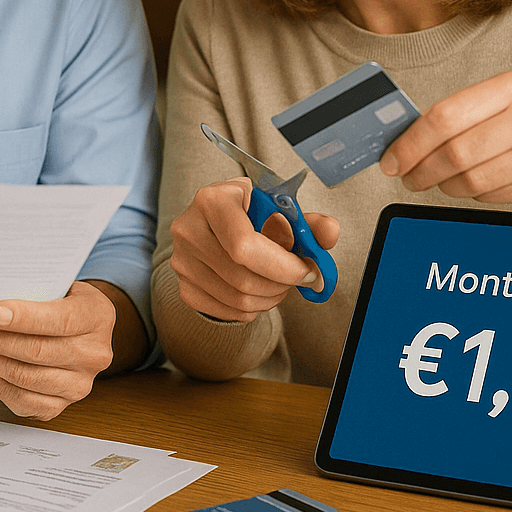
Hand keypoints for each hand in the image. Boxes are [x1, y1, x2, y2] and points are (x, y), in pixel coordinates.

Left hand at [0, 280, 117, 419]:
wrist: (78, 330)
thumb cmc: (60, 301)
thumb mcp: (58, 284)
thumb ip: (32, 289)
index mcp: (98, 317)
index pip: (61, 320)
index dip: (25, 317)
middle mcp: (94, 355)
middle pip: (36, 352)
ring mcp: (78, 386)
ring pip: (22, 377)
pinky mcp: (57, 406)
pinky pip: (17, 399)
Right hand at [168, 177, 339, 322]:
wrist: (218, 223)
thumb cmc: (252, 214)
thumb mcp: (279, 209)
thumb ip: (308, 222)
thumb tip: (329, 232)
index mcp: (213, 200)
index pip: (245, 245)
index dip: (282, 266)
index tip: (307, 270)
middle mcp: (189, 229)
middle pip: (242, 277)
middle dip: (281, 284)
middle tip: (298, 277)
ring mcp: (182, 260)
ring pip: (237, 298)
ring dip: (271, 298)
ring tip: (280, 283)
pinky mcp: (183, 285)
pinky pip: (227, 311)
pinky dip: (253, 308)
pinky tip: (260, 290)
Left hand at [379, 69, 511, 217]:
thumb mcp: (510, 106)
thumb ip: (463, 115)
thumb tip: (403, 137)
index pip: (446, 114)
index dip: (411, 142)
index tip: (391, 159)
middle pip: (456, 151)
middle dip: (421, 169)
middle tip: (408, 177)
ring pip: (471, 179)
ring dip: (446, 186)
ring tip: (440, 182)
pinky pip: (492, 196)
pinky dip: (475, 196)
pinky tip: (477, 187)